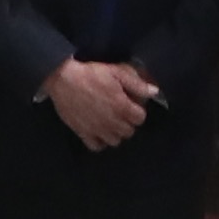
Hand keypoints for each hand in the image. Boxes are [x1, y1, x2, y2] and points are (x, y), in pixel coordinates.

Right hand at [41, 58, 157, 149]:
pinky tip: (98, 131)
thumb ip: (137, 84)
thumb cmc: (92, 74)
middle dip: (128, 122)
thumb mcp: (117, 72)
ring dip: (115, 133)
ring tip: (110, 122)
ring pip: (115, 141)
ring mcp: (97, 130)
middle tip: (121, 112)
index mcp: (123, 107)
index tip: (131, 104)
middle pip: (129, 131)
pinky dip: (100, 141)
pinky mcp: (83, 134)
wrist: (63, 80)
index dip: (138, 110)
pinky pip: (97, 146)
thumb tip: (154, 92)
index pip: (140, 118)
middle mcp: (112, 123)